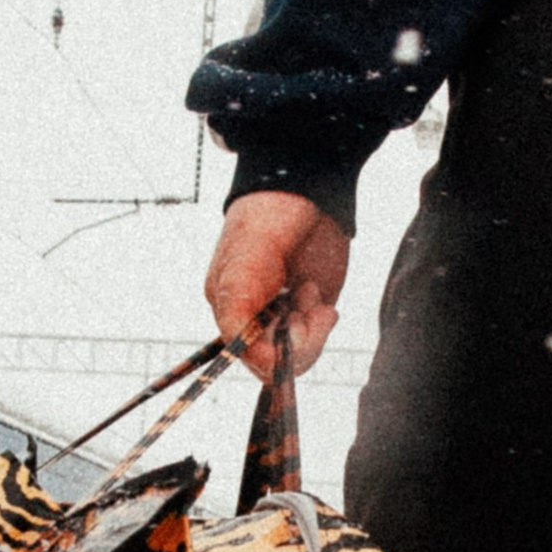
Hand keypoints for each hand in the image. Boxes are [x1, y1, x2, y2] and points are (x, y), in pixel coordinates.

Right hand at [204, 191, 349, 378]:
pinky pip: (316, 337)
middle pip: (274, 358)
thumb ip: (237, 309)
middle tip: (309, 302)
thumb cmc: (266, 222)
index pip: (245, 354)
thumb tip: (248, 356)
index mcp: (228, 306)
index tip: (288, 342)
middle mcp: (253, 316)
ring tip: (311, 292)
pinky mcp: (309, 309)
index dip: (268, 357)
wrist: (305, 193)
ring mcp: (283, 314)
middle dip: (296, 340)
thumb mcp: (244, 264)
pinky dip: (322, 324)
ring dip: (311, 331)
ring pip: (297, 354)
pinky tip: (323, 303)